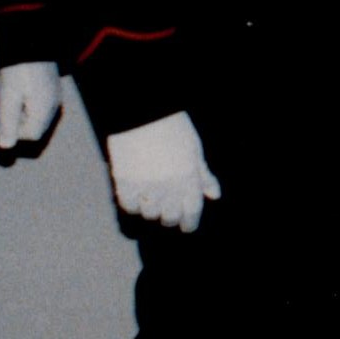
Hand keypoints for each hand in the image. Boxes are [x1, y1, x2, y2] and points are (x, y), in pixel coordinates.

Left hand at [0, 59, 63, 149]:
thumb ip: (7, 123)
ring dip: (20, 116)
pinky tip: (16, 95)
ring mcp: (55, 96)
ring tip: (5, 103)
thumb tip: (5, 145)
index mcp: (45, 110)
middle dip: (16, 125)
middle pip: (35, 127)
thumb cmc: (18, 69)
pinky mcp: (52, 88)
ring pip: (37, 117)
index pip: (31, 135)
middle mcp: (54, 106)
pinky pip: (40, 106)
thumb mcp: (8, 97)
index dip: (13, 134)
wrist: (30, 42)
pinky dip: (27, 107)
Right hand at [107, 110, 220, 232]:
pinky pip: (129, 205)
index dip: (190, 223)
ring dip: (151, 210)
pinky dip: (133, 204)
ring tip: (151, 199)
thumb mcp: (194, 149)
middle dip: (171, 217)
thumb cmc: (172, 127)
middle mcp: (169, 186)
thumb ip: (203, 175)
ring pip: (150, 214)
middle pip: (170, 217)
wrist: (142, 111)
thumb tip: (214, 194)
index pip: (192, 212)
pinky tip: (135, 195)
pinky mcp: (125, 182)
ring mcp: (146, 185)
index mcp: (189, 178)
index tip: (187, 227)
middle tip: (168, 212)